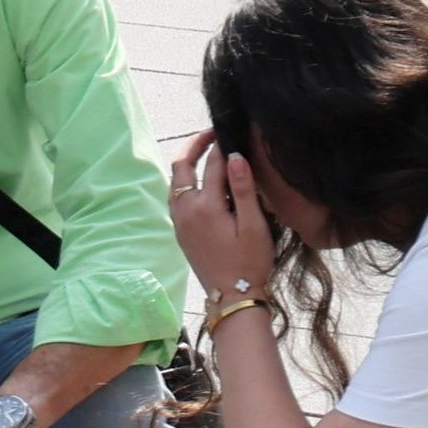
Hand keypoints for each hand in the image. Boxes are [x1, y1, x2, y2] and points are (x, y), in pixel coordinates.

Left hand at [167, 136, 279, 296]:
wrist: (232, 296)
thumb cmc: (249, 262)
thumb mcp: (253, 225)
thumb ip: (242, 189)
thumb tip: (235, 157)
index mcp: (206, 206)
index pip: (213, 164)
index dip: (223, 145)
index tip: (231, 131)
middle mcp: (186, 210)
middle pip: (181, 165)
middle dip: (195, 145)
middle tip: (212, 133)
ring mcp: (179, 221)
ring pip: (175, 181)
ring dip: (187, 163)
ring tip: (206, 153)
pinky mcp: (179, 230)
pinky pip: (175, 196)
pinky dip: (184, 181)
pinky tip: (200, 182)